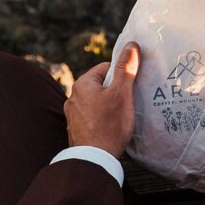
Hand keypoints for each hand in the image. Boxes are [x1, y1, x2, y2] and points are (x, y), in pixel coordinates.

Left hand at [64, 42, 140, 156]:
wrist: (94, 159)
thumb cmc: (109, 125)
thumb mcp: (121, 94)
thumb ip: (126, 69)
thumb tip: (131, 45)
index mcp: (82, 84)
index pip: (106, 69)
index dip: (122, 75)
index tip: (132, 86)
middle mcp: (73, 97)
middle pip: (101, 86)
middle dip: (116, 92)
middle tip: (129, 102)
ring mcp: (73, 115)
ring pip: (97, 103)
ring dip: (109, 106)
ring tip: (121, 117)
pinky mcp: (76, 129)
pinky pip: (92, 117)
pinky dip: (102, 120)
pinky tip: (111, 128)